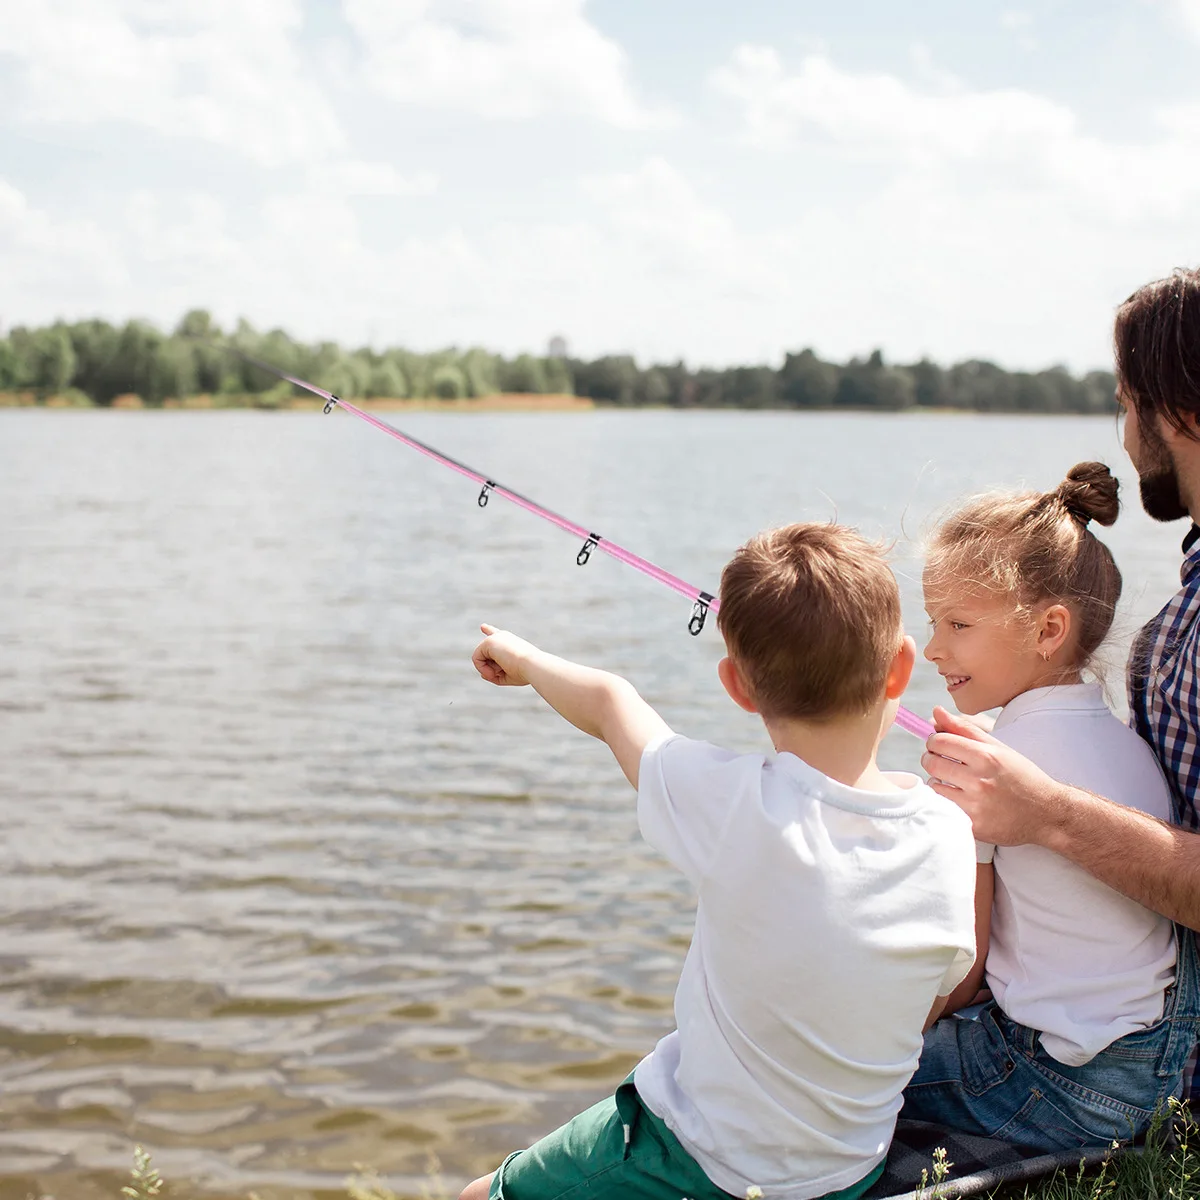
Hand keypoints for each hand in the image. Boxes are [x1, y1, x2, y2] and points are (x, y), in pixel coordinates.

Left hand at [472, 624, 536, 686]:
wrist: (532, 665)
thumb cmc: (525, 671)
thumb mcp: (509, 676)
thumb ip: (495, 675)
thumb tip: (482, 674)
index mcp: (509, 642)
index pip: (497, 635)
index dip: (489, 631)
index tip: (483, 627)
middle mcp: (502, 637)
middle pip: (486, 655)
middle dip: (491, 669)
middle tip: (504, 672)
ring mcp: (494, 638)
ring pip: (480, 658)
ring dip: (487, 670)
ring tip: (500, 673)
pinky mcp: (488, 642)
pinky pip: (476, 659)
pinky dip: (482, 669)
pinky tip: (493, 672)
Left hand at [921, 706, 1062, 845]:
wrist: (1047, 814)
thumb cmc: (1022, 776)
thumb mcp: (998, 748)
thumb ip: (964, 729)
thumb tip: (935, 711)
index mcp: (986, 757)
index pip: (938, 741)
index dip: (934, 741)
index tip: (939, 745)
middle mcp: (979, 781)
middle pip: (931, 763)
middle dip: (932, 759)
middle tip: (944, 763)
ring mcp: (975, 805)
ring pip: (933, 786)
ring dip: (939, 782)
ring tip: (955, 782)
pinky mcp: (973, 825)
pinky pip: (942, 807)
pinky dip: (946, 801)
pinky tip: (960, 799)